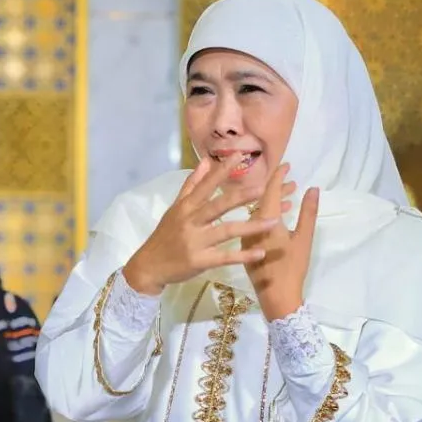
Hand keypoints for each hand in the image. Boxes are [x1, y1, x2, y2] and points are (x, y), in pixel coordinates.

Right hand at [122, 158, 279, 294]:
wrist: (148, 266)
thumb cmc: (165, 236)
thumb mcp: (175, 209)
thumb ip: (191, 185)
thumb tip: (205, 162)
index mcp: (186, 207)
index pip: (206, 185)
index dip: (222, 170)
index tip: (240, 155)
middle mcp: (190, 221)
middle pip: (218, 206)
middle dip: (240, 197)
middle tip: (262, 188)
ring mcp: (195, 242)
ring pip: (226, 232)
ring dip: (250, 226)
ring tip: (273, 221)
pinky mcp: (199, 261)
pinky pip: (225, 258)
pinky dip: (243, 256)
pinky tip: (260, 252)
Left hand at [242, 165, 318, 320]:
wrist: (275, 296)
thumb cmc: (292, 268)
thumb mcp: (304, 239)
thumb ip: (308, 213)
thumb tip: (313, 189)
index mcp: (264, 221)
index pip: (269, 191)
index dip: (277, 176)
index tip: (285, 164)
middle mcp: (250, 225)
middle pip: (261, 199)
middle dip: (277, 187)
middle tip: (291, 178)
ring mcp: (245, 236)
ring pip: (257, 211)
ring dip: (273, 201)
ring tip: (291, 194)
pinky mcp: (244, 246)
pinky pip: (253, 223)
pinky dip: (266, 215)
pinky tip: (279, 215)